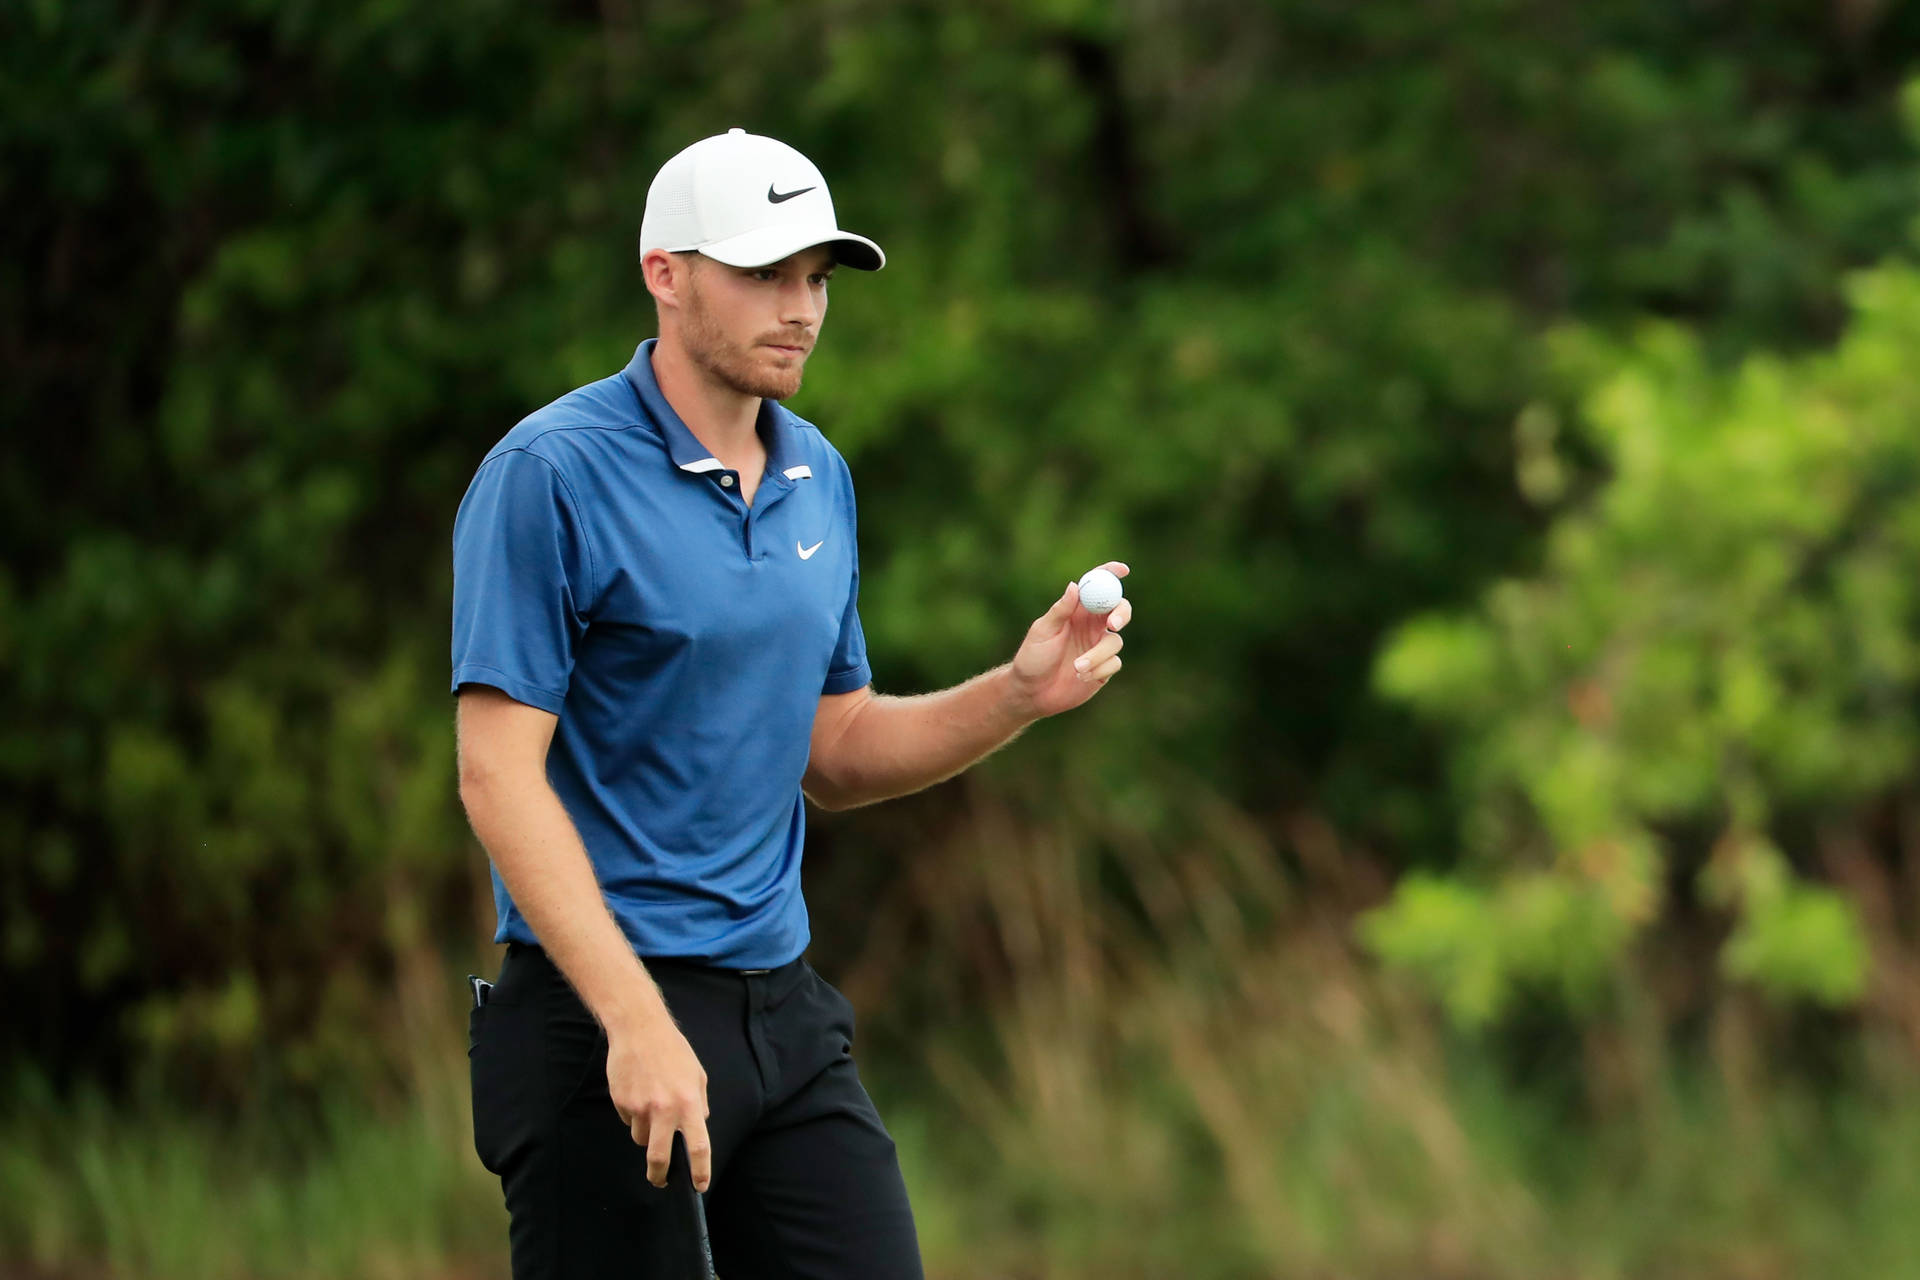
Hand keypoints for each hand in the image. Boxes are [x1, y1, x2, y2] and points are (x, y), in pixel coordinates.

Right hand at [606, 1013, 711, 1190]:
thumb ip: (698, 1104)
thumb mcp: (696, 1075)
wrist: (640, 1029)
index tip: (700, 1185)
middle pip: (659, 1157)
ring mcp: (640, 1107)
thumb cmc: (673, 1051)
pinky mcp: (622, 1102)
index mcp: (688, 1103)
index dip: (700, 1170)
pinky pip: (629, 1120)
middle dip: (660, 1175)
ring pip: (641, 1138)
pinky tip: (638, 1092)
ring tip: (650, 1105)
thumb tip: (699, 1126)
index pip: (698, 1146)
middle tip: (661, 1181)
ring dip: (646, 1133)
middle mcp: (664, 1109)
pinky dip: (634, 1114)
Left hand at [1009, 561, 1132, 718]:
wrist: (1032, 693)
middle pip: (1119, 609)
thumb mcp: (1043, 631)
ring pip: (1115, 641)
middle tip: (1112, 625)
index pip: (1097, 586)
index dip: (1111, 574)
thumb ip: (1060, 610)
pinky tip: (1080, 678)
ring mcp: (1098, 646)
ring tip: (1076, 668)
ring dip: (1097, 655)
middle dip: (1121, 614)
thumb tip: (1075, 586)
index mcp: (1077, 610)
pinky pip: (1114, 663)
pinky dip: (1098, 669)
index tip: (1123, 570)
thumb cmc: (1032, 658)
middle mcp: (1091, 625)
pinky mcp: (1104, 667)